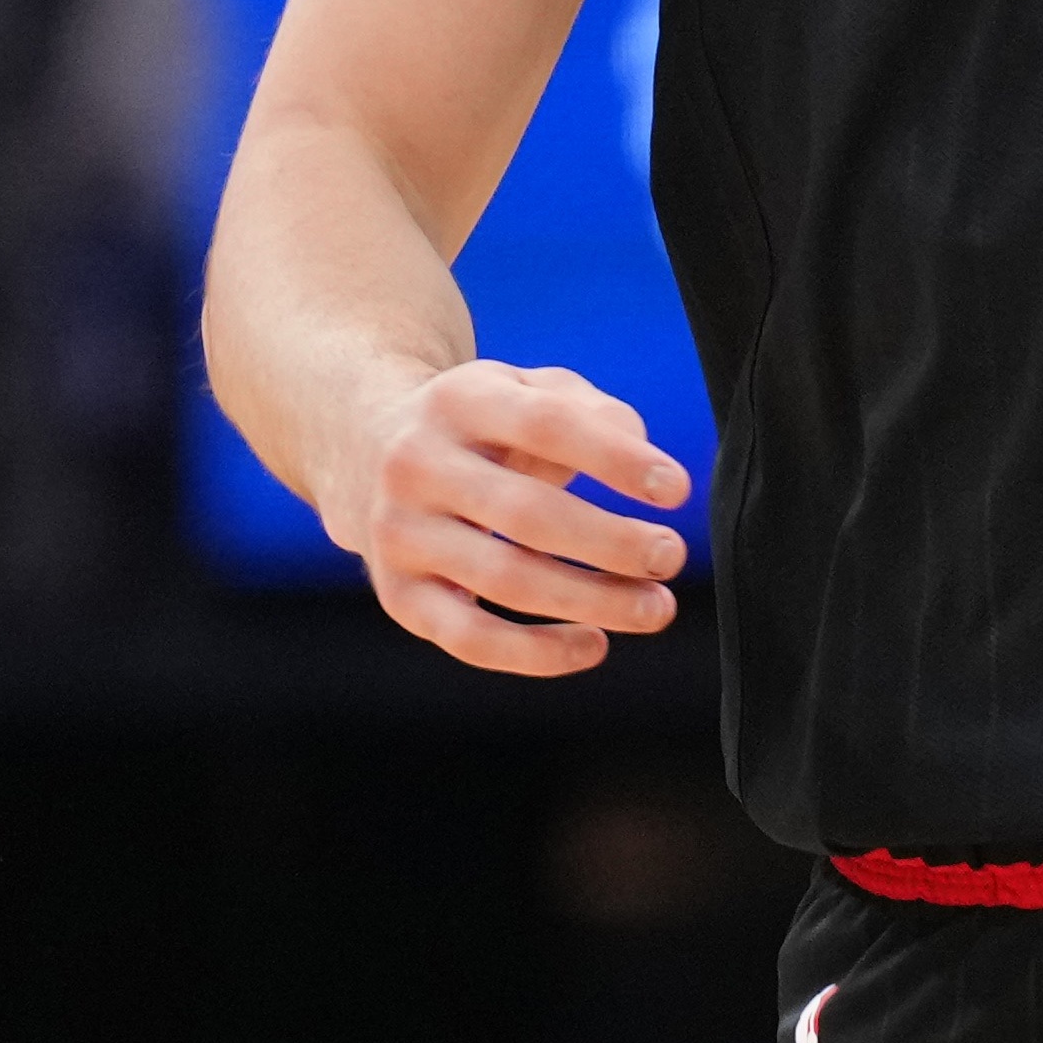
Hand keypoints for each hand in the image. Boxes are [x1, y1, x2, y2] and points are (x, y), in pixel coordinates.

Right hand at [336, 361, 689, 674]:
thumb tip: (639, 446)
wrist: (365, 449)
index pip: (547, 426)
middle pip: (526, 513)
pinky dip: (537, 653)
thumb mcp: (528, 390)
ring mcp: (401, 533)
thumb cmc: (483, 424)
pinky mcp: (397, 595)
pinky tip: (594, 644)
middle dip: (611, 542)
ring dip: (591, 601)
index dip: (616, 460)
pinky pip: (470, 638)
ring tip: (656, 608)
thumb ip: (590, 409)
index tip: (676, 489)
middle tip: (670, 556)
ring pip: (504, 580)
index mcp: (461, 400)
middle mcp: (418, 465)